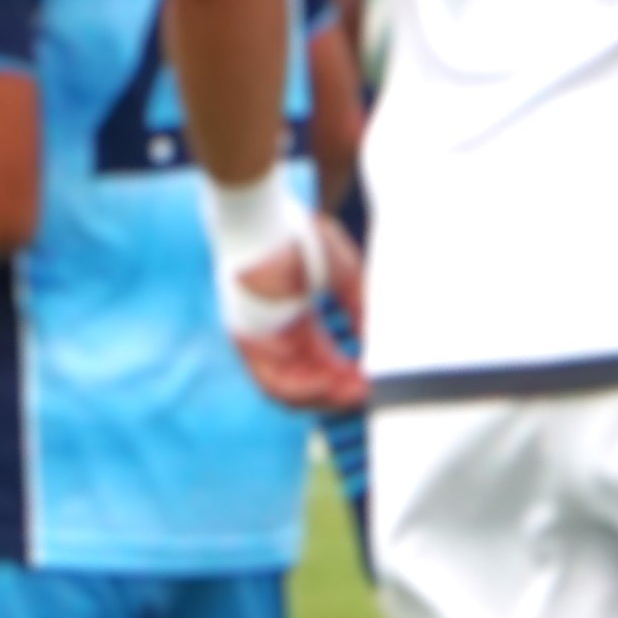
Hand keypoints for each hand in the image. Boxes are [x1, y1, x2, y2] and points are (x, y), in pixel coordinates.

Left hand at [229, 223, 370, 414]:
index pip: (323, 361)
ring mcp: (260, 340)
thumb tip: (373, 338)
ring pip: (290, 388)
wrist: (268, 221)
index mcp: (299, 320)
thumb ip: (359, 307)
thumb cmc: (302, 238)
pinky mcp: (245, 342)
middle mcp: (278, 334)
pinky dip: (301, 390)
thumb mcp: (345, 275)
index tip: (371, 381)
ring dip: (323, 396)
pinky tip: (327, 386)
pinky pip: (271, 381)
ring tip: (351, 393)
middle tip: (366, 393)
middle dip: (339, 391)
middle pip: (308, 379)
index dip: (348, 375)